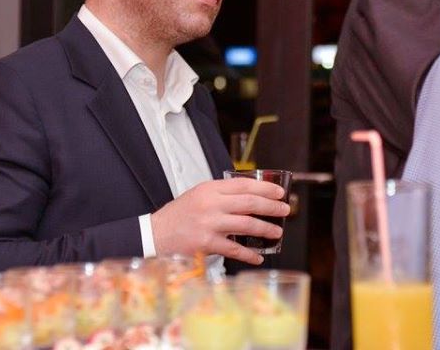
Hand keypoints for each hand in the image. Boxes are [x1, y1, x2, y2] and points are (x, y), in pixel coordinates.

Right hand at [150, 178, 289, 264]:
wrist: (155, 234)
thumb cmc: (179, 215)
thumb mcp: (199, 195)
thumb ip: (222, 194)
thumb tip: (252, 196)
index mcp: (210, 189)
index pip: (244, 184)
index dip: (266, 188)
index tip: (280, 192)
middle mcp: (211, 204)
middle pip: (250, 203)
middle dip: (272, 206)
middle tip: (285, 210)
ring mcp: (209, 224)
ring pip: (247, 225)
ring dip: (266, 229)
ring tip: (277, 231)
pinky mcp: (207, 244)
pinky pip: (235, 249)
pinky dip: (249, 254)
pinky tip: (258, 256)